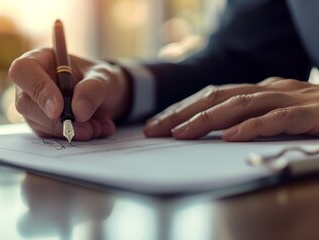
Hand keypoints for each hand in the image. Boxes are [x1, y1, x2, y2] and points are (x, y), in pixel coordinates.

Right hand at [9, 48, 129, 139]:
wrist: (107, 97)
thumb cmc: (99, 79)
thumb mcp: (104, 77)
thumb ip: (93, 89)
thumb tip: (78, 111)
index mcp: (40, 60)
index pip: (23, 71)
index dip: (38, 90)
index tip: (58, 109)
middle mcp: (31, 84)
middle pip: (25, 103)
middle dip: (54, 120)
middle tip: (84, 128)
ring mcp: (34, 106)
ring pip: (37, 124)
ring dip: (67, 130)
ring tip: (96, 127)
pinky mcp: (42, 125)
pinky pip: (50, 136)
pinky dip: (73, 137)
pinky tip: (95, 129)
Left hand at [144, 77, 318, 140]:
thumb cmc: (314, 117)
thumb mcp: (275, 114)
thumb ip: (248, 118)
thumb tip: (212, 132)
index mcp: (259, 90)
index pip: (211, 95)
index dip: (182, 108)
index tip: (156, 124)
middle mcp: (270, 89)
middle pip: (217, 96)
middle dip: (182, 113)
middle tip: (155, 129)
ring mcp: (290, 98)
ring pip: (240, 103)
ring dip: (206, 119)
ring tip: (181, 134)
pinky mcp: (310, 114)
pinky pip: (276, 118)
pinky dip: (251, 126)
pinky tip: (230, 137)